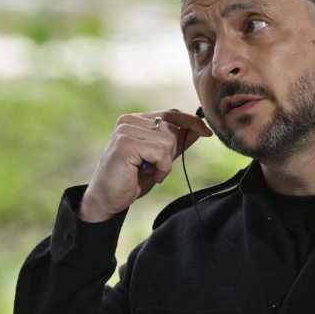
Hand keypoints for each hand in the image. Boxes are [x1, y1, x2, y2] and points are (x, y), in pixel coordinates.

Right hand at [79, 109, 212, 221]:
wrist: (107, 200)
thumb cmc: (131, 180)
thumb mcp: (159, 159)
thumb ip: (176, 144)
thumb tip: (199, 130)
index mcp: (135, 120)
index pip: (170, 114)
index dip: (191, 122)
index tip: (207, 132)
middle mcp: (129, 120)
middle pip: (172, 129)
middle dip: (170, 152)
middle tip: (152, 167)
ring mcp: (125, 130)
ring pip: (167, 141)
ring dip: (164, 162)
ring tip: (147, 171)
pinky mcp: (125, 143)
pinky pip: (160, 152)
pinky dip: (160, 167)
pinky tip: (144, 174)